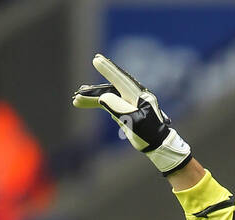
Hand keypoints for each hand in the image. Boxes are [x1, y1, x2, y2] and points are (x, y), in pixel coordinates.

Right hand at [72, 53, 191, 174]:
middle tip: (84, 80)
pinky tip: (90, 103)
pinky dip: (100, 103)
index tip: (96, 60)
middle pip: (111, 87)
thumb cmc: (148, 134)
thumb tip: (103, 97)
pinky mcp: (128, 109)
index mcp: (138, 96)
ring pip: (109, 96)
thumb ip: (119, 108)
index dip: (108, 70)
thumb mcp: (134, 122)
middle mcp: (134, 96)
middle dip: (95, 86)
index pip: (120, 80)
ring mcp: (131, 102)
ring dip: (93, 98)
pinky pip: (111, 103)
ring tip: (77, 100)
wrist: (158, 145)